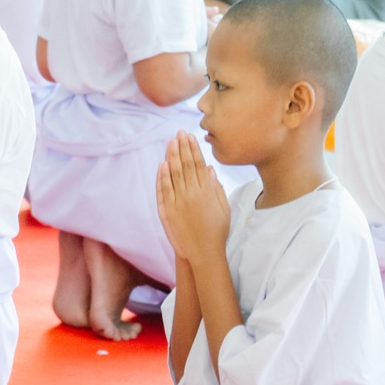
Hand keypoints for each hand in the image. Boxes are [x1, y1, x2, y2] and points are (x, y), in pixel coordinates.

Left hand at [157, 131, 230, 265]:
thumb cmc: (217, 231)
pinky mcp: (169, 210)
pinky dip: (163, 176)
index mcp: (207, 191)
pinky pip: (165, 189)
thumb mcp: (223, 208)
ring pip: (174, 174)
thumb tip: (209, 169)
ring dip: (171, 156)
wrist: (204, 252)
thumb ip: (216, 187)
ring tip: (170, 141)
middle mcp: (192, 194)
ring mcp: (179, 201)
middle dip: (182, 147)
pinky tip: (162, 164)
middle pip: (185, 165)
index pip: (198, 164)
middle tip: (179, 132)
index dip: (193, 149)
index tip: (190, 136)